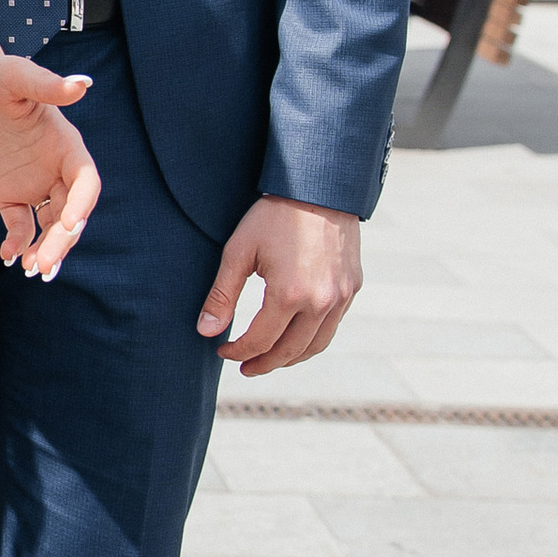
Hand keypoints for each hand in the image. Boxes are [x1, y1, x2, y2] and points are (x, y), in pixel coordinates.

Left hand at [0, 31, 99, 277]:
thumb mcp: (16, 76)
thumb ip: (46, 85)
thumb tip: (81, 84)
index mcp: (66, 145)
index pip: (85, 182)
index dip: (82, 204)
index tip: (70, 223)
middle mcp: (55, 169)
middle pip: (70, 212)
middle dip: (62, 240)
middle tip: (45, 264)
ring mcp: (34, 184)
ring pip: (49, 225)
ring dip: (46, 248)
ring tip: (33, 270)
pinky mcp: (9, 195)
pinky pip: (20, 225)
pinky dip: (18, 243)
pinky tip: (8, 256)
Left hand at [197, 196, 360, 374]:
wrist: (320, 188)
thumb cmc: (274, 216)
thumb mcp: (239, 252)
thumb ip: (222, 295)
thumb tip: (206, 332)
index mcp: (290, 295)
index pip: (260, 341)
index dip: (238, 352)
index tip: (222, 351)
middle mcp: (321, 302)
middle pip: (290, 351)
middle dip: (264, 364)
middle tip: (245, 368)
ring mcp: (341, 297)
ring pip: (316, 345)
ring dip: (290, 358)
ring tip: (269, 359)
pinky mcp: (352, 288)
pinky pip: (332, 326)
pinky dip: (312, 339)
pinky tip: (295, 335)